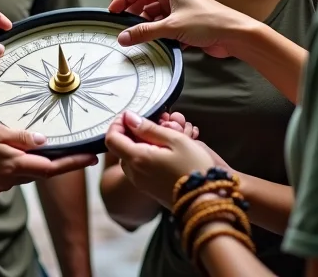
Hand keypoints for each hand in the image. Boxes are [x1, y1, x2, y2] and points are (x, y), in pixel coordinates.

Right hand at [0, 121, 99, 197]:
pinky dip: (11, 165)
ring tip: (39, 148)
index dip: (74, 162)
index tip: (93, 157)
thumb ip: (19, 136)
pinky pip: (5, 177)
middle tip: (73, 150)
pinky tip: (6, 153)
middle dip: (56, 162)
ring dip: (33, 163)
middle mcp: (8, 179)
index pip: (53, 166)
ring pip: (22, 174)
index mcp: (14, 164)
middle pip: (40, 171)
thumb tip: (43, 140)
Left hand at [103, 111, 218, 208]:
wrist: (206, 200)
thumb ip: (148, 128)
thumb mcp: (175, 140)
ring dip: (141, 144)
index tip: (132, 116)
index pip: (111, 139)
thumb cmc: (194, 167)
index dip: (118, 124)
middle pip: (121, 147)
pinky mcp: (149, 189)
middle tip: (155, 124)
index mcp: (137, 159)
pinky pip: (140, 168)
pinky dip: (147, 156)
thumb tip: (128, 117)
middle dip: (133, 132)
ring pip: (131, 157)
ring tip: (165, 137)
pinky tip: (167, 152)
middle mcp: (134, 173)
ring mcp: (141, 183)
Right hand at [109, 0, 252, 58]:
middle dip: (133, 15)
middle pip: (145, 3)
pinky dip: (160, 36)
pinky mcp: (187, 26)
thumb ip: (145, 32)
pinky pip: (165, 29)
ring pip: (155, 18)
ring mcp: (180, 11)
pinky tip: (158, 46)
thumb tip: (122, 37)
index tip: (112, 12)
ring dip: (147, 28)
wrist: (236, 35)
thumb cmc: (208, 23)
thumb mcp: (171, 27)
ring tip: (138, 40)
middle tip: (122, 29)